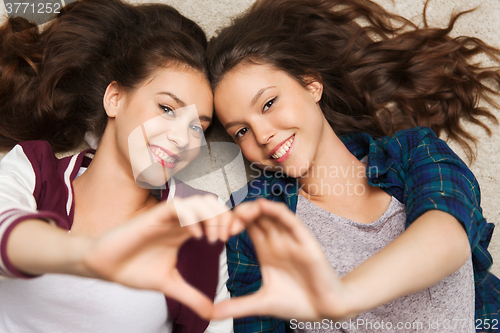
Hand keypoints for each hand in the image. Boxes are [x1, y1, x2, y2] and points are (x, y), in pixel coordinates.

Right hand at [81, 195, 240, 318]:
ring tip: (213, 240)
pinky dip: (192, 217)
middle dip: (226, 218)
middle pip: (213, 205)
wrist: (105, 267)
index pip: (216, 217)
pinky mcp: (154, 215)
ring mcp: (168, 217)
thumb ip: (192, 297)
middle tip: (226, 239)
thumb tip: (212, 315)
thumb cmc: (134, 270)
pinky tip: (195, 237)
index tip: (234, 239)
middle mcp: (180, 221)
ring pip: (200, 201)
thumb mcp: (170, 285)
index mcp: (186, 232)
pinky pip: (179, 206)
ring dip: (212, 217)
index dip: (229, 222)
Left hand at [212, 199, 350, 321]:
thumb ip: (237, 306)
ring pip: (270, 212)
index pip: (246, 226)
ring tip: (239, 214)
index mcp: (266, 250)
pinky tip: (262, 207)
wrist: (325, 310)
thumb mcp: (261, 303)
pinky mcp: (305, 241)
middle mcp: (277, 241)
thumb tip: (211, 315)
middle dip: (238, 213)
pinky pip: (289, 219)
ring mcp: (290, 239)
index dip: (231, 223)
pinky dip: (275, 210)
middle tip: (225, 224)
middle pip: (256, 215)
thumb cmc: (296, 303)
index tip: (218, 235)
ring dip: (253, 208)